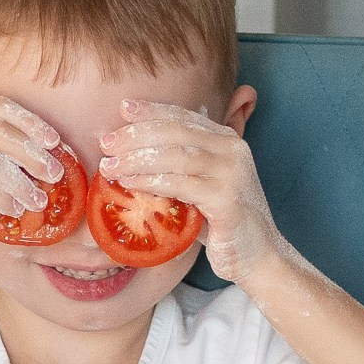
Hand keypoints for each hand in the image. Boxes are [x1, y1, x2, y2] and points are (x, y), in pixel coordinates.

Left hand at [97, 101, 281, 283]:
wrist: (256, 256)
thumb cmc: (221, 222)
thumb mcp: (199, 185)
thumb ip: (177, 166)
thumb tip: (127, 155)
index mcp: (226, 140)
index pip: (184, 116)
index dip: (152, 110)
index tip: (124, 108)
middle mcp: (232, 150)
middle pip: (177, 131)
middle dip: (137, 135)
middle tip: (107, 145)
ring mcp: (232, 174)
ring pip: (177, 155)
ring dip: (138, 160)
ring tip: (111, 168)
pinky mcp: (227, 200)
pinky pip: (181, 185)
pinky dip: (152, 182)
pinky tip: (132, 184)